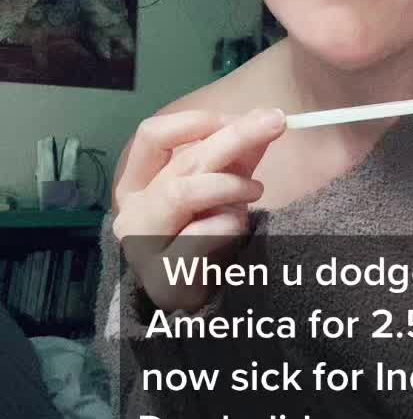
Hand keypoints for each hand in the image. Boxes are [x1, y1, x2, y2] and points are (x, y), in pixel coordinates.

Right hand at [112, 107, 285, 311]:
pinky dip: (226, 225)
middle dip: (234, 138)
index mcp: (138, 184)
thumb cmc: (208, 237)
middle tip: (275, 123)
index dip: (195, 122)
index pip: (152, 136)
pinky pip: (198, 237)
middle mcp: (132, 213)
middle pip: (181, 161)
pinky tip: (238, 229)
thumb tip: (266, 118)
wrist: (202, 301)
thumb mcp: (224, 185)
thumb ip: (239, 155)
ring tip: (255, 191)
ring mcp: (141, 247)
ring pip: (182, 193)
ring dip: (227, 185)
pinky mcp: (160, 279)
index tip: (239, 117)